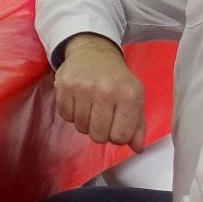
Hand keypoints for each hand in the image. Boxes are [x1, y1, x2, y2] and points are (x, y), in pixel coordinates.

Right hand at [55, 34, 146, 148]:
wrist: (94, 51)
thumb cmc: (118, 79)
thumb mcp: (135, 98)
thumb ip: (138, 125)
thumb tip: (137, 150)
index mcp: (129, 96)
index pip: (120, 136)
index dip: (118, 136)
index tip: (116, 125)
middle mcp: (106, 91)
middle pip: (98, 136)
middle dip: (100, 132)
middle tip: (102, 119)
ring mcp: (83, 88)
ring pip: (81, 128)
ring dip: (85, 123)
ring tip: (90, 109)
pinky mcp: (64, 85)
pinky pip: (66, 116)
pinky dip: (71, 114)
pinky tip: (78, 102)